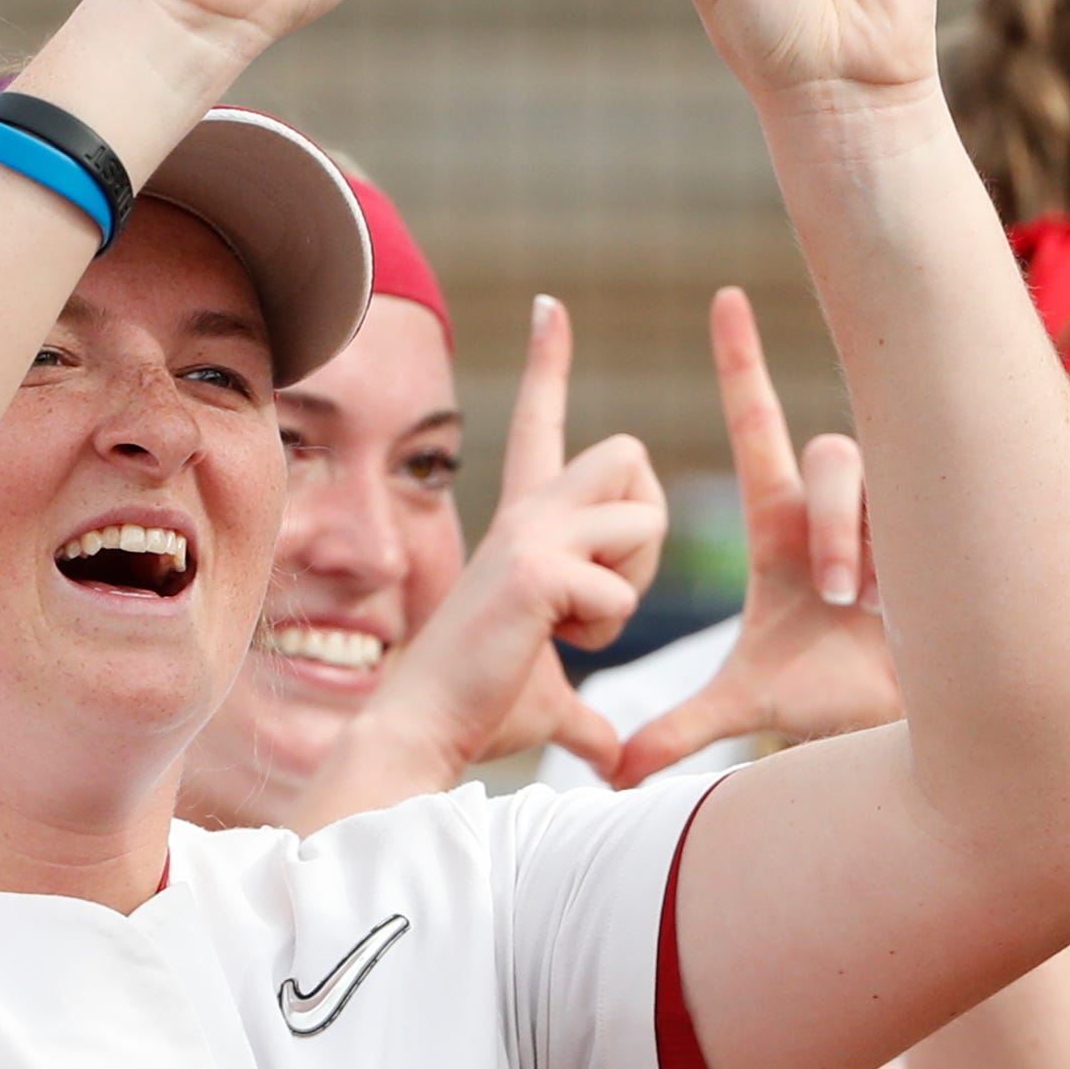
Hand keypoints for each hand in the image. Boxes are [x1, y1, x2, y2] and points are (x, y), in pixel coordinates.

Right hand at [371, 294, 655, 779]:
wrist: (421, 731)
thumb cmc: (478, 714)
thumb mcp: (549, 704)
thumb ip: (587, 719)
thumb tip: (616, 761)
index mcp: (525, 525)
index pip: (542, 426)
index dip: (548, 362)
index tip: (551, 308)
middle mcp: (525, 513)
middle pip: (630, 451)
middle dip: (648, 527)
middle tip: (604, 590)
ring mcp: (528, 535)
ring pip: (642, 514)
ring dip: (633, 582)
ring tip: (577, 627)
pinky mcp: (535, 572)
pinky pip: (621, 589)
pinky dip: (604, 630)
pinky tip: (554, 644)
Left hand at [615, 285, 895, 779]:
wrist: (914, 726)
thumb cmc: (836, 697)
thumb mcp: (752, 703)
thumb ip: (680, 726)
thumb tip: (613, 770)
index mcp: (783, 526)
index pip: (757, 428)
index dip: (741, 365)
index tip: (723, 298)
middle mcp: (837, 505)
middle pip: (824, 452)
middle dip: (834, 522)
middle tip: (837, 596)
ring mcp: (894, 509)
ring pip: (873, 479)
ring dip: (866, 545)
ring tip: (869, 609)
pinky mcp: (944, 523)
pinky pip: (928, 502)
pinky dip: (913, 557)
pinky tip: (918, 604)